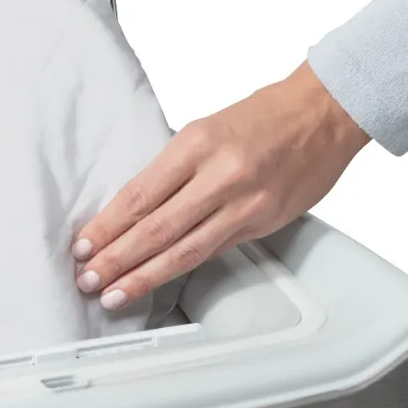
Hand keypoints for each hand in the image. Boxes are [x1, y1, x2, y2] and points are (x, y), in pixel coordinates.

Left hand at [70, 63, 371, 308]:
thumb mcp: (207, 127)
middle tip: (88, 280)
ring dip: (145, 275)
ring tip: (115, 294)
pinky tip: (162, 279)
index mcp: (196, 143)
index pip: (140, 194)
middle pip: (157, 227)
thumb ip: (176, 168)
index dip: (108, 226)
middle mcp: (219, 174)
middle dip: (117, 259)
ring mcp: (244, 203)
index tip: (83, 247)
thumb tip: (136, 208)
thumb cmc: (264, 115)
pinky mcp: (264, 222)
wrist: (323, 112)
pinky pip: (214, 250)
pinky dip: (183, 268)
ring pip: (185, 249)